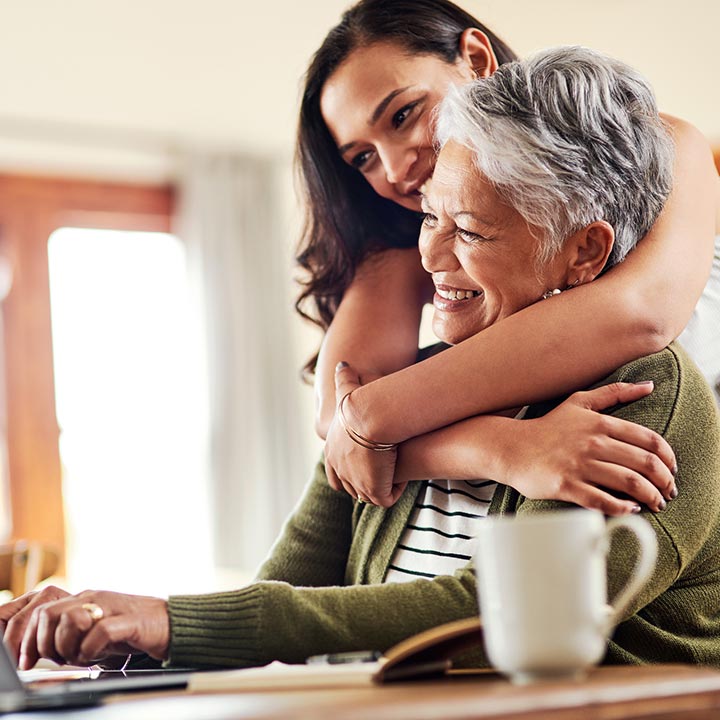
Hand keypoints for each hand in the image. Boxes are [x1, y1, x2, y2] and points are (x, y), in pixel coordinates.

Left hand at [1, 585, 168, 668]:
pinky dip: (92, 650)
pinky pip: (99, 633)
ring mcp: (111, 607)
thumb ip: (69, 634)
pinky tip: (98, 655)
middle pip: (49, 614)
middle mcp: (94, 598)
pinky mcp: (129, 620)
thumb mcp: (93, 630)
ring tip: (81, 657)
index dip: (28, 638)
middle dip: (46, 644)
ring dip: (69, 647)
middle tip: (60, 659)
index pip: (41, 611)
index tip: (29, 661)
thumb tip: (39, 650)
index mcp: (83, 599)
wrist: (169, 623)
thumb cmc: (130, 630)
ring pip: (70, 621)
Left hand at [324, 362, 404, 506]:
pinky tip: (404, 477)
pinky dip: (395, 490)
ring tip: (396, 474)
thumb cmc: (360, 403)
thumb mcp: (348, 391)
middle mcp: (340, 471)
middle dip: (367, 482)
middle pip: (352, 488)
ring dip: (382, 486)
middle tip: (384, 472)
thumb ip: (344, 379)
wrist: (370, 417)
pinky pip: (386, 498)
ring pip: (369, 495)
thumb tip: (342, 364)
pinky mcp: (373, 490)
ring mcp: (356, 483)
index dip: (350, 472)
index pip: (335, 474)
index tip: (367, 464)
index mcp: (332, 453)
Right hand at [496, 382, 676, 514]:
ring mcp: (579, 465)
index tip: (671, 470)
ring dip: (650, 497)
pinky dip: (622, 508)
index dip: (668, 458)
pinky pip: (603, 500)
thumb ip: (615, 392)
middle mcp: (592, 443)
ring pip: (629, 483)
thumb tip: (649, 385)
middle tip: (668, 492)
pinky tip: (629, 509)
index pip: (649, 440)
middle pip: (644, 464)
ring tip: (655, 504)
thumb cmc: (548, 427)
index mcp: (600, 423)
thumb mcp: (580, 402)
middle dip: (664, 482)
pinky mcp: (566, 485)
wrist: (511, 448)